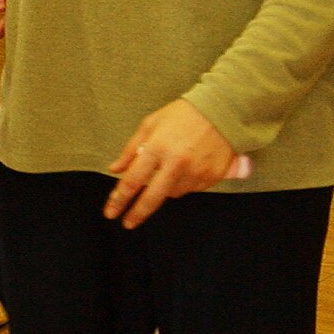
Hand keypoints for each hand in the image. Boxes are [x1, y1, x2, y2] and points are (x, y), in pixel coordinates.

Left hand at [105, 99, 236, 228]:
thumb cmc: (182, 114)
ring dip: (165, 188)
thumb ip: (131, 149)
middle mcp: (176, 163)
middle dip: (137, 213)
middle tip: (128, 223)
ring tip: (171, 167)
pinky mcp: (212, 177)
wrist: (222, 110)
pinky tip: (188, 167)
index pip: (132, 180)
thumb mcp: (150, 124)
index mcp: (157, 147)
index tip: (111, 212)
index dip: (119, 199)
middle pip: (152, 197)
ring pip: (173, 193)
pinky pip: (191, 189)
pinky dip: (184, 183)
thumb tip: (115, 169)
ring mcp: (196, 171)